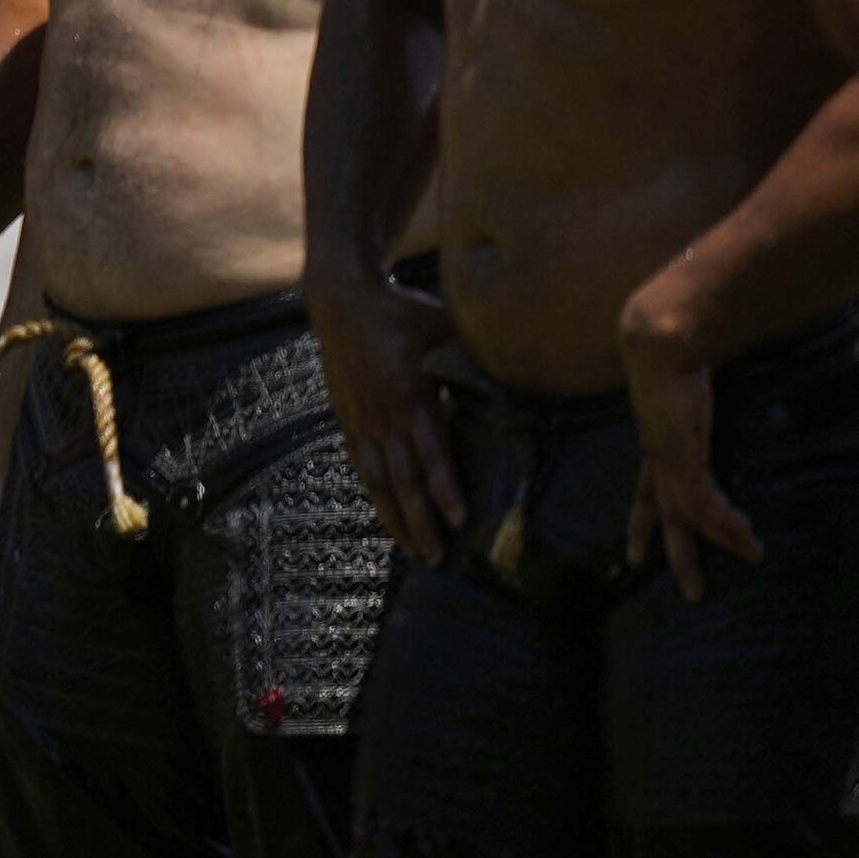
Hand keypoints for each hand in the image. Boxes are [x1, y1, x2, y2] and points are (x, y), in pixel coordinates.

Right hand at [308, 270, 468, 566]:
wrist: (341, 300)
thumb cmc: (403, 312)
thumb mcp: (443, 329)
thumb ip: (472, 360)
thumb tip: (517, 384)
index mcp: (410, 394)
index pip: (431, 451)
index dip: (445, 487)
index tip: (460, 518)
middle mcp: (383, 415)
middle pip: (402, 479)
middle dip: (421, 521)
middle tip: (438, 557)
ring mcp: (361, 421)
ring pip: (378, 482)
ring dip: (395, 520)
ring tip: (412, 553)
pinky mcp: (347, 421)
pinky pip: (362, 467)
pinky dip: (374, 497)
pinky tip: (386, 517)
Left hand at [623, 338, 761, 603]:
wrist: (659, 342)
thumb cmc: (674, 351)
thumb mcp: (689, 377)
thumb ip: (698, 385)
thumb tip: (714, 372)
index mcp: (655, 442)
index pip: (646, 491)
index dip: (644, 520)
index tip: (637, 550)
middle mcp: (657, 457)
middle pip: (664, 516)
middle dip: (675, 554)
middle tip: (691, 591)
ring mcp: (667, 460)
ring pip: (691, 516)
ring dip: (722, 540)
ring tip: (754, 557)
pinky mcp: (681, 457)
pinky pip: (705, 501)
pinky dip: (726, 520)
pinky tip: (746, 533)